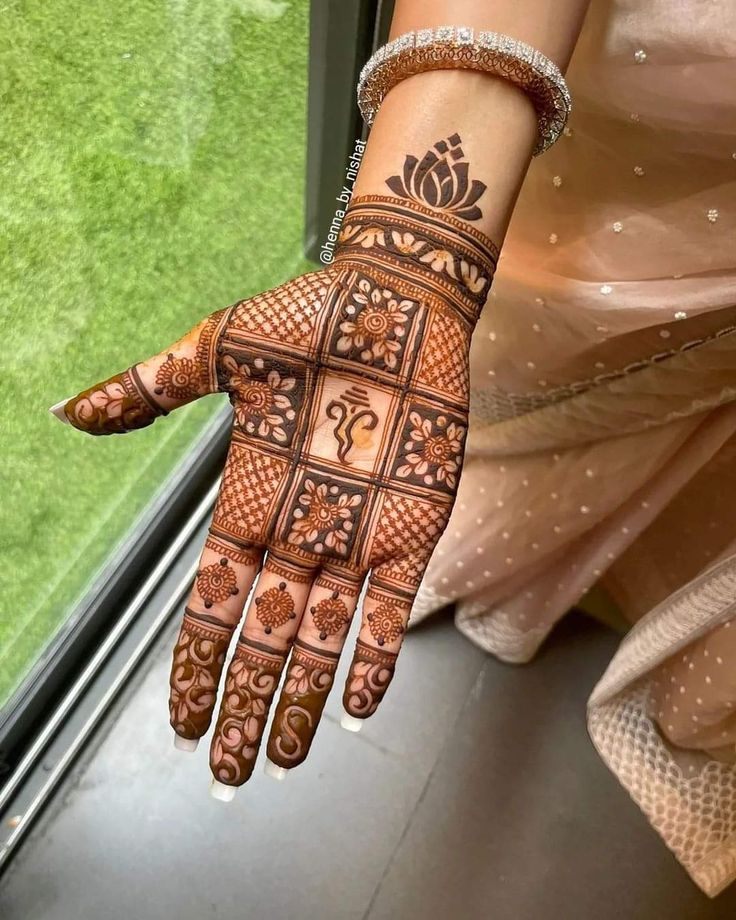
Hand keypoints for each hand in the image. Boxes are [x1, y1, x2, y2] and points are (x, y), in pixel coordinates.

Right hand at [53, 194, 496, 793]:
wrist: (394, 299)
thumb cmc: (308, 318)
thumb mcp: (217, 352)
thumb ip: (150, 390)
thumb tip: (72, 411)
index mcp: (250, 500)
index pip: (214, 601)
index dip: (196, 659)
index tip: (180, 713)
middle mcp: (299, 530)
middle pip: (264, 638)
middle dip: (245, 703)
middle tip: (229, 769)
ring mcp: (356, 534)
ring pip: (323, 636)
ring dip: (305, 697)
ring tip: (287, 757)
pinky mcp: (410, 526)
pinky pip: (390, 606)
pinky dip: (374, 655)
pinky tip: (358, 705)